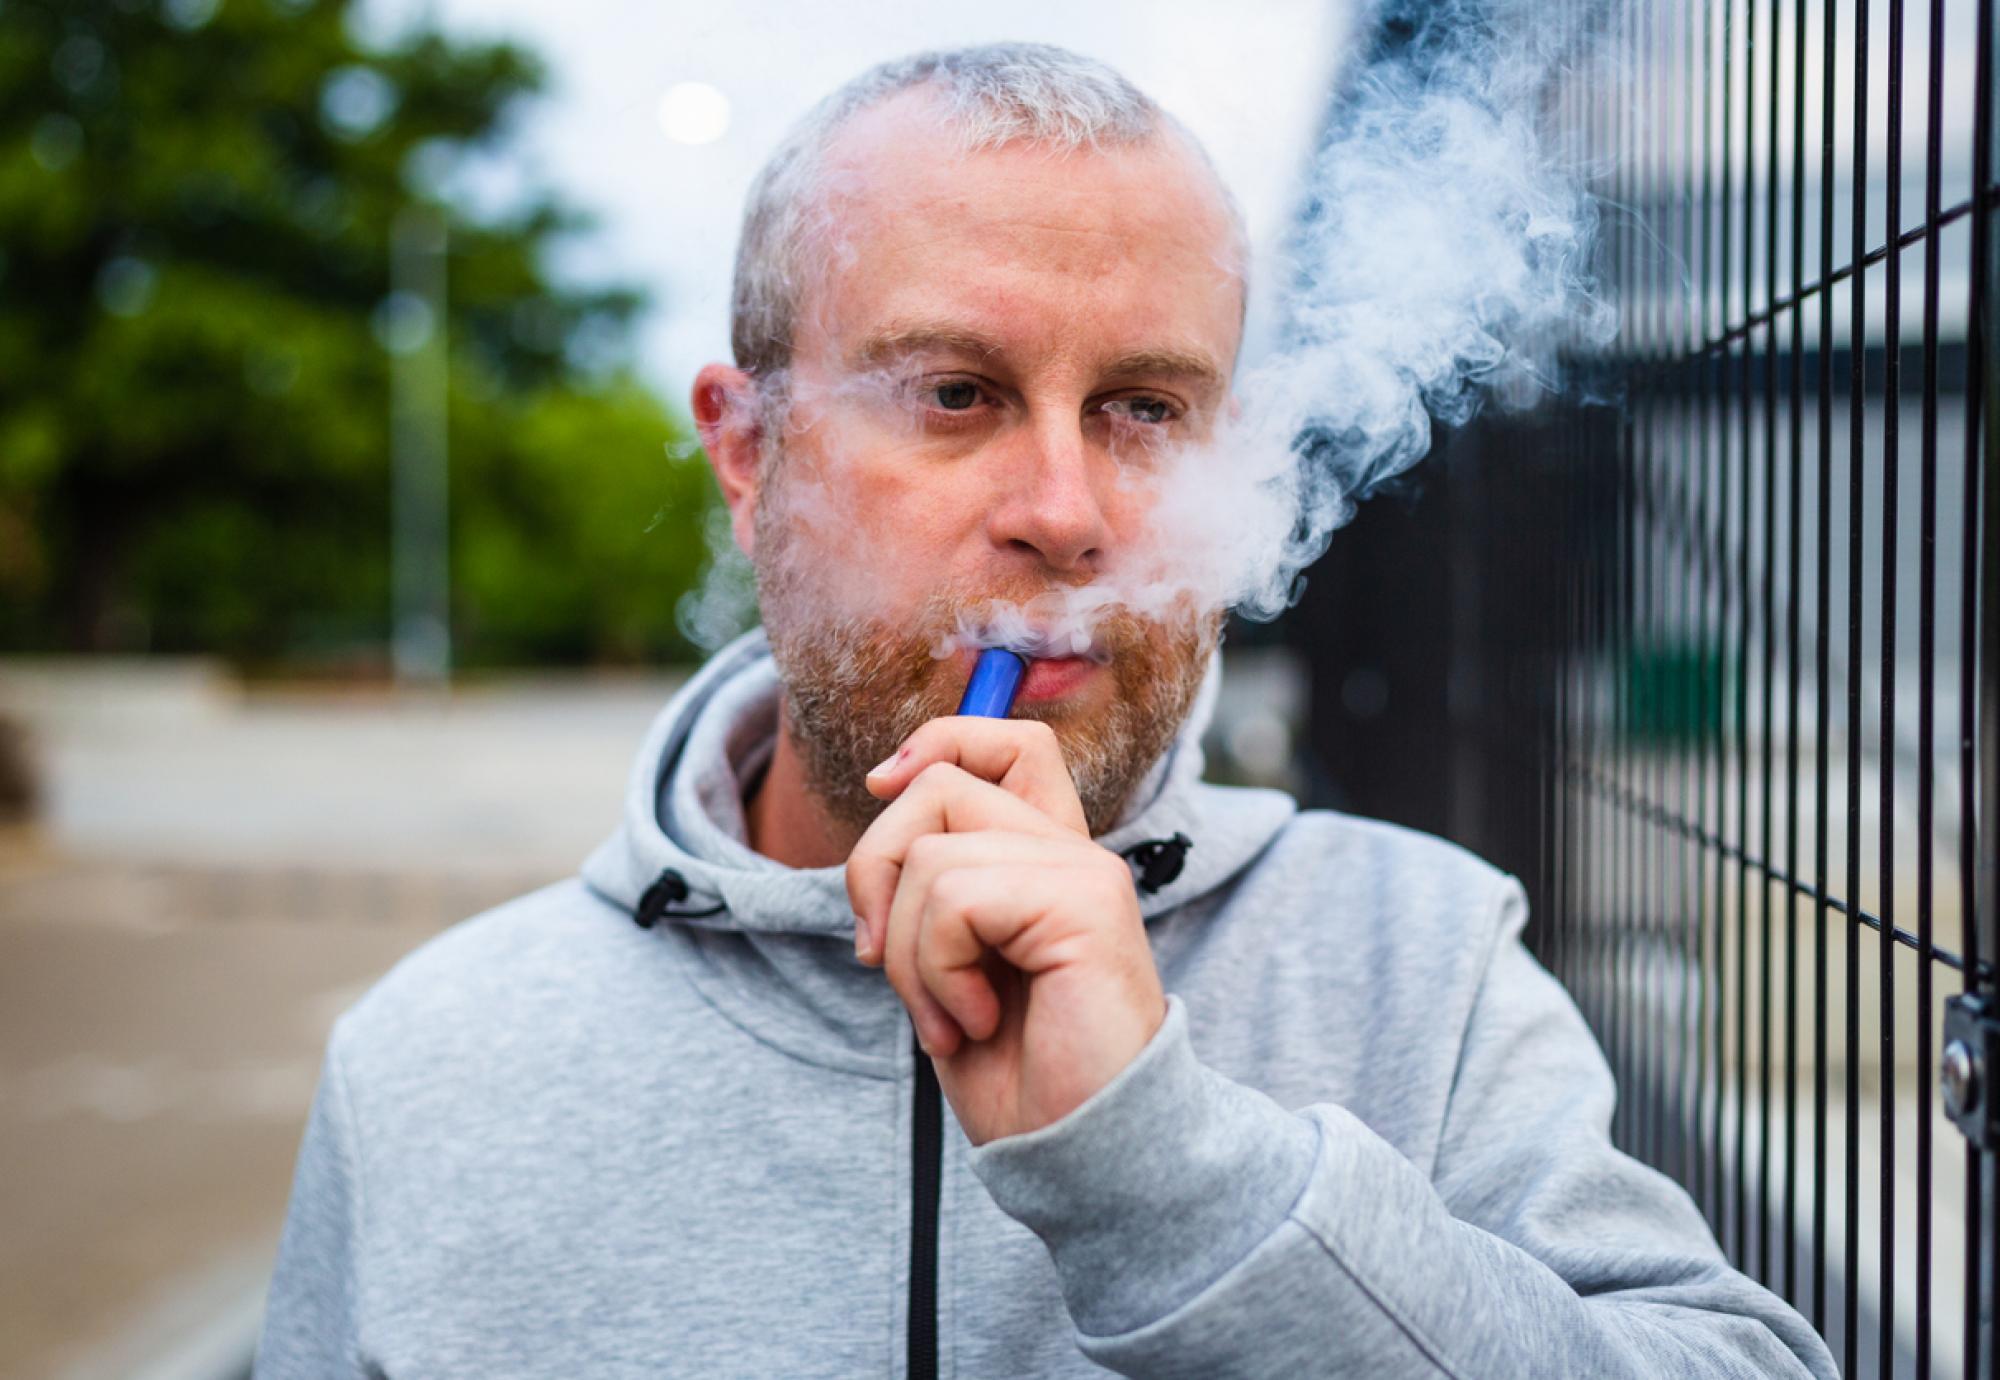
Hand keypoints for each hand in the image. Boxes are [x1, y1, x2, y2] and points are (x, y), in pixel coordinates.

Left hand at [846, 717, 1167, 1145]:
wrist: (1081, 1153)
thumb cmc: (1019, 1076)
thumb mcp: (945, 965)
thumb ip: (928, 884)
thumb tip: (883, 795)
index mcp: (1045, 860)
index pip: (1009, 742)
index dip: (938, 742)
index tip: (881, 789)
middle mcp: (1072, 852)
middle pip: (939, 783)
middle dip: (874, 872)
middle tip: (884, 962)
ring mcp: (1083, 871)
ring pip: (930, 853)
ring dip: (908, 954)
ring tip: (952, 1018)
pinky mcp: (1086, 902)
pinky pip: (955, 897)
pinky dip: (936, 972)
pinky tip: (975, 1023)